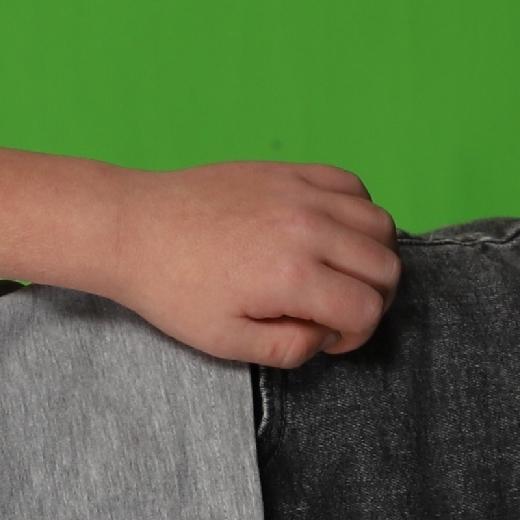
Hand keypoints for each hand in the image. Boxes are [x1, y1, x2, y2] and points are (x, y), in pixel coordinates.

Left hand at [94, 163, 398, 366]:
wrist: (133, 229)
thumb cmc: (171, 289)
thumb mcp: (225, 342)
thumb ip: (289, 349)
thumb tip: (326, 334)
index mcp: (291, 277)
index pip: (367, 309)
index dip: (357, 334)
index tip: (329, 337)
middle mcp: (306, 229)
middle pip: (386, 266)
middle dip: (373, 298)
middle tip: (338, 309)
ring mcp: (300, 193)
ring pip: (379, 222)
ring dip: (372, 254)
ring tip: (337, 271)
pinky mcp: (288, 171)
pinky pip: (352, 184)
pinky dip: (357, 210)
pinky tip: (329, 231)